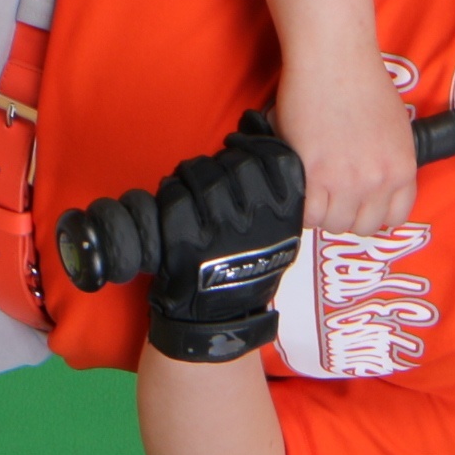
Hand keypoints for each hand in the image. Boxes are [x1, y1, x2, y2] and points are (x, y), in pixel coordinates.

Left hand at [142, 111, 306, 362]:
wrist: (219, 314)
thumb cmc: (250, 269)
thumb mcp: (282, 235)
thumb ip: (280, 195)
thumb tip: (261, 139)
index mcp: (285, 213)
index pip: (271, 156)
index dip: (253, 149)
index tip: (241, 152)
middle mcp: (256, 216)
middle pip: (233, 161)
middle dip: (219, 164)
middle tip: (211, 178)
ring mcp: (221, 225)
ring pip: (201, 172)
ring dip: (191, 174)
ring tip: (191, 188)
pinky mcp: (186, 235)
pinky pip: (173, 195)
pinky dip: (169, 194)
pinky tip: (173, 204)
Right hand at [277, 52, 417, 235]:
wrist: (334, 60)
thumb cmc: (363, 82)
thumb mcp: (396, 128)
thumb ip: (390, 161)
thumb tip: (375, 183)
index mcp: (403, 168)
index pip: (396, 217)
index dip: (375, 212)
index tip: (361, 204)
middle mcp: (378, 180)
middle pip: (362, 225)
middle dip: (347, 213)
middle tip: (332, 195)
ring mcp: (345, 180)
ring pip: (333, 223)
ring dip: (321, 211)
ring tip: (313, 188)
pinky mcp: (312, 174)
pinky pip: (307, 213)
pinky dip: (300, 206)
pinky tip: (299, 184)